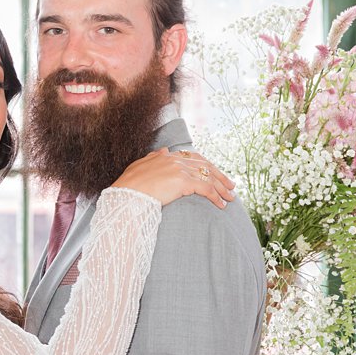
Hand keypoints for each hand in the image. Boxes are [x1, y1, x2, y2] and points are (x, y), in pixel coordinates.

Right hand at [113, 148, 235, 208]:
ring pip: (208, 177)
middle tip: (231, 186)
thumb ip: (152, 158)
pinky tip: (221, 204)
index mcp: (166, 156)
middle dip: (220, 177)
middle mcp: (175, 160)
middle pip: (205, 166)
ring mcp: (179, 170)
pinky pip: (205, 189)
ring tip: (230, 198)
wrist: (124, 195)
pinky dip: (215, 196)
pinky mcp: (183, 181)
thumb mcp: (139, 167)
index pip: (194, 158)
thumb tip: (163, 150)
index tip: (215, 175)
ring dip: (221, 188)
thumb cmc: (127, 185)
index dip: (207, 167)